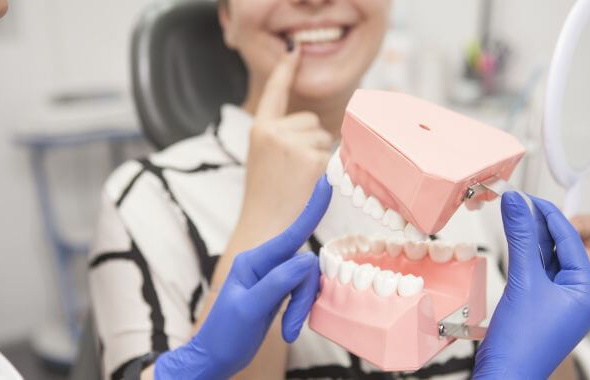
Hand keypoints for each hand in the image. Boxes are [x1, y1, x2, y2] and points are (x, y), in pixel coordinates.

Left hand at [154, 177, 331, 379]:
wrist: (215, 359)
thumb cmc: (225, 335)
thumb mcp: (250, 308)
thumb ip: (277, 282)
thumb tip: (306, 262)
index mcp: (253, 261)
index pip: (290, 233)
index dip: (312, 209)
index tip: (326, 183)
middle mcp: (265, 264)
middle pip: (304, 267)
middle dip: (304, 296)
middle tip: (292, 326)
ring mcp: (273, 278)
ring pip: (306, 282)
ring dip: (302, 308)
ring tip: (289, 331)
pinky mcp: (279, 293)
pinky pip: (303, 293)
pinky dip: (301, 312)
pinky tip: (290, 329)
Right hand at [240, 45, 334, 238]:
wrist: (263, 227)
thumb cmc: (267, 197)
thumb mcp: (265, 158)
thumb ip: (283, 136)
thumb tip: (318, 128)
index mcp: (259, 129)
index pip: (274, 92)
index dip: (285, 70)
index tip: (294, 49)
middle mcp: (272, 131)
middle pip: (311, 121)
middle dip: (310, 143)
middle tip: (292, 172)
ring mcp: (289, 143)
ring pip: (323, 138)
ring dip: (318, 157)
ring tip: (297, 179)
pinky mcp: (308, 159)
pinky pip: (330, 155)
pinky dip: (324, 170)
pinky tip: (306, 184)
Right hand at [473, 193, 589, 378]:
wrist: (506, 373)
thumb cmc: (522, 342)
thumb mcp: (523, 280)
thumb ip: (520, 236)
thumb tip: (516, 203)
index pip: (571, 238)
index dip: (546, 212)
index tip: (525, 196)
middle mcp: (583, 296)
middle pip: (569, 245)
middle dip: (545, 227)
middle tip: (522, 210)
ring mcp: (566, 302)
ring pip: (554, 257)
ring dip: (536, 242)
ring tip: (516, 231)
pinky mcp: (548, 306)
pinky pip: (544, 273)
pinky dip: (530, 258)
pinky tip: (514, 250)